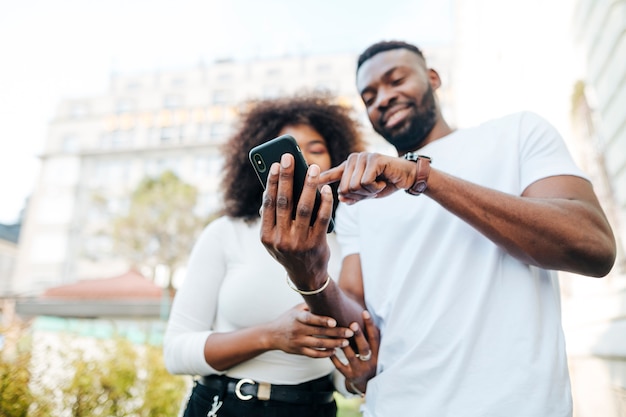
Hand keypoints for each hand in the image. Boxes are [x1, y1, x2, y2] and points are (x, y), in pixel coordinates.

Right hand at [260, 154, 333, 289]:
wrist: (307, 277)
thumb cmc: (290, 250)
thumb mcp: (275, 239)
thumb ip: (273, 217)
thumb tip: (274, 188)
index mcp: (266, 236)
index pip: (268, 203)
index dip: (271, 182)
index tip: (275, 164)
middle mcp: (280, 239)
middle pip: (284, 201)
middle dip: (286, 176)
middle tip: (289, 157)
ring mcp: (298, 242)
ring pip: (304, 207)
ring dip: (308, 184)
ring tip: (313, 168)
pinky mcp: (316, 244)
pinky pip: (321, 218)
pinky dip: (324, 201)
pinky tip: (325, 189)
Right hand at [266, 304, 353, 357]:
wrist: (272, 334)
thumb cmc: (288, 318)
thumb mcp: (296, 309)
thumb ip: (310, 306)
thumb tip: (327, 298)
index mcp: (297, 317)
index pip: (310, 318)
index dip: (322, 320)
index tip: (334, 321)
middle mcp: (298, 329)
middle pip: (319, 332)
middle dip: (337, 332)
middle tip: (350, 332)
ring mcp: (298, 341)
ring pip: (319, 344)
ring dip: (334, 344)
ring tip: (346, 343)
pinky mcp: (299, 351)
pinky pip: (314, 354)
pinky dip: (325, 354)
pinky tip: (334, 351)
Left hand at [320, 152, 416, 203]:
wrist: (408, 177)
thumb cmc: (387, 183)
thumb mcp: (368, 193)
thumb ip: (354, 196)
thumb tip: (341, 199)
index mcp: (350, 166)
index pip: (333, 173)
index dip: (322, 178)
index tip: (309, 181)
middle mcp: (354, 159)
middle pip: (345, 188)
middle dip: (360, 195)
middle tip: (373, 189)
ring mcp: (363, 157)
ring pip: (354, 186)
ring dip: (369, 191)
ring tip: (379, 184)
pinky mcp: (373, 159)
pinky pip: (365, 182)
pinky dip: (375, 187)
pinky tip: (384, 181)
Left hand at [331, 310, 379, 393]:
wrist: (367, 385)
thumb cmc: (370, 360)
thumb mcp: (374, 350)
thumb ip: (371, 336)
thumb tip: (365, 311)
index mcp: (377, 353)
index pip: (375, 337)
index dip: (370, 325)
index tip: (364, 312)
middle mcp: (370, 362)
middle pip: (364, 347)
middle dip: (359, 335)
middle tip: (352, 323)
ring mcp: (359, 370)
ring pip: (351, 356)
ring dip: (344, 345)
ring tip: (337, 333)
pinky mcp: (350, 376)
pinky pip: (340, 366)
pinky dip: (334, 357)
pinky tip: (329, 348)